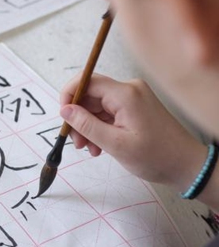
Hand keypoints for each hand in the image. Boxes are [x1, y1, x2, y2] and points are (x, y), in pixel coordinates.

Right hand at [59, 73, 205, 190]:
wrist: (186, 165)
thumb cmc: (156, 156)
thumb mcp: (115, 144)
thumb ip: (86, 125)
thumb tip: (64, 110)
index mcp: (126, 94)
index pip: (86, 81)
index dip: (69, 96)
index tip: (62, 117)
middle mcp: (129, 90)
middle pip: (90, 95)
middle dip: (78, 118)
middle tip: (76, 142)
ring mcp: (133, 98)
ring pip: (97, 106)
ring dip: (88, 126)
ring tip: (90, 149)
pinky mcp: (135, 107)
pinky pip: (107, 112)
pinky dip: (100, 127)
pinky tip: (99, 146)